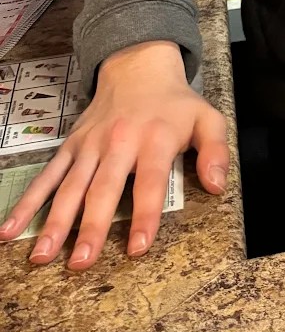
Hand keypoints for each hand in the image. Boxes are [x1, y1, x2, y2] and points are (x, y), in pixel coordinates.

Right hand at [0, 40, 227, 267]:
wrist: (139, 67)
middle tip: (80, 263)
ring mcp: (90, 145)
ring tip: (41, 256)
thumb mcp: (208, 119)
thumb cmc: (176, 104)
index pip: (150, 182)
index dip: (146, 216)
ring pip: (70, 186)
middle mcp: (120, 143)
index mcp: (156, 139)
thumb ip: (217, 151)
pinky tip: (10, 229)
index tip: (137, 248)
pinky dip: (28, 202)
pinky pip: (47, 175)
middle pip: (104, 189)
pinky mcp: (70, 146)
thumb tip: (218, 186)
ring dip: (55, 222)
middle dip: (91, 227)